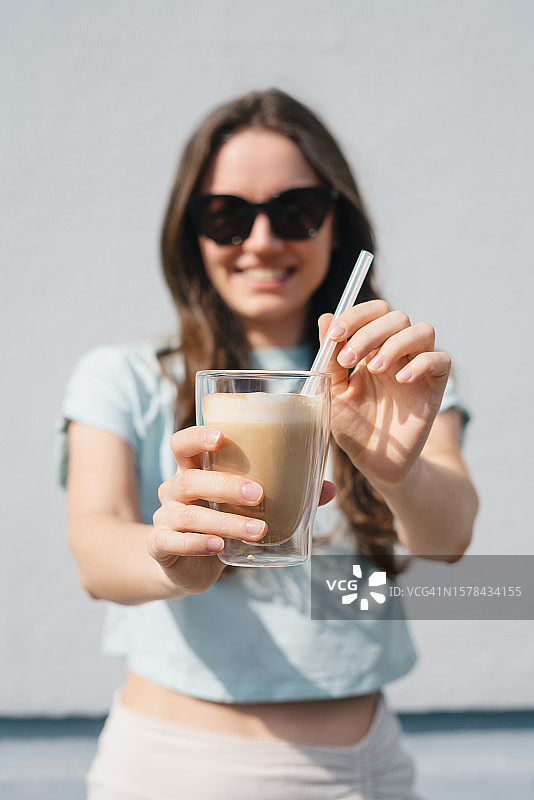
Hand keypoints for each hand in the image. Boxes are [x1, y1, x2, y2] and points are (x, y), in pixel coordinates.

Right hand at [149, 425, 335, 594]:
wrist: (187, 567)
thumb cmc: (220, 523)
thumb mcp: (245, 507)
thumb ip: (284, 496)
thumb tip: (327, 489)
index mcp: (192, 471)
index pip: (182, 444)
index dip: (197, 436)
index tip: (221, 436)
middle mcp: (173, 490)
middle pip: (189, 479)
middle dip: (225, 485)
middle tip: (260, 494)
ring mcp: (164, 519)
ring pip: (187, 514)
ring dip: (225, 521)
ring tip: (257, 530)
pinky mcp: (161, 547)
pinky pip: (172, 542)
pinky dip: (197, 543)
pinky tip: (219, 546)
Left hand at [319, 299, 450, 488]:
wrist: (374, 462)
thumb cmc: (352, 426)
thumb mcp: (333, 391)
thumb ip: (330, 357)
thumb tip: (325, 317)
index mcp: (372, 348)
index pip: (373, 312)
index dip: (356, 315)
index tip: (334, 335)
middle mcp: (397, 352)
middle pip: (396, 316)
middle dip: (369, 332)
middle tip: (348, 360)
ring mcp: (417, 368)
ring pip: (422, 330)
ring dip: (395, 343)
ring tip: (373, 369)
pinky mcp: (434, 389)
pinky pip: (441, 360)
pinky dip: (422, 363)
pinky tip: (400, 380)